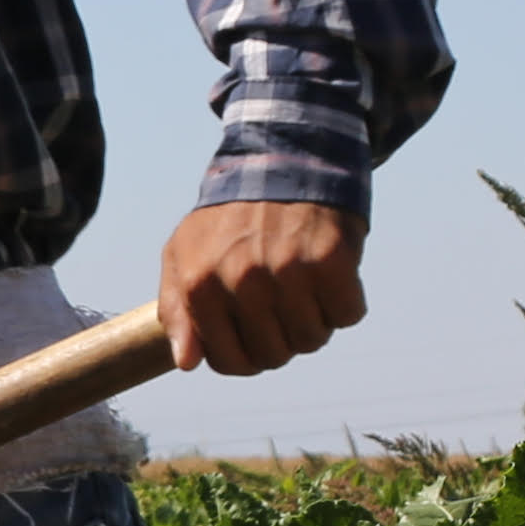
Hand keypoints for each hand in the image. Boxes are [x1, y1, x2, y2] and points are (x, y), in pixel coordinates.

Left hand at [161, 201, 367, 377]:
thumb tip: (188, 363)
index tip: (253, 338)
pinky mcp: (332, 260)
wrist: (283, 162)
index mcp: (201, 284)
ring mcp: (288, 270)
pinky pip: (347, 315)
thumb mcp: (183, 255)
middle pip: (273, 356)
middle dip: (281, 341)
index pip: (228, 361)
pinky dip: (345, 304)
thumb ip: (177, 311)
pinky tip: (330, 278)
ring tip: (304, 289)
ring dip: (314, 323)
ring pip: (312, 340)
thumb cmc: (229, 219)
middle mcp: (242, 280)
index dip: (245, 358)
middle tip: (283, 308)